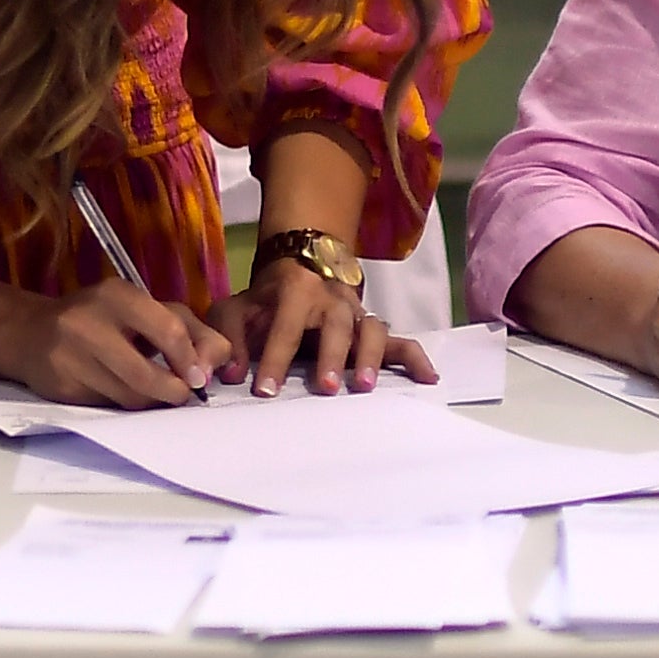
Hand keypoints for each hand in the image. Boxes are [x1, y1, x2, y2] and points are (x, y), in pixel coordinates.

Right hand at [20, 281, 231, 408]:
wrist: (31, 333)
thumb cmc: (102, 318)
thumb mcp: (145, 310)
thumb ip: (189, 331)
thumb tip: (213, 368)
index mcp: (117, 295)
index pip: (169, 330)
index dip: (191, 359)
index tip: (200, 377)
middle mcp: (88, 323)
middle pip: (147, 375)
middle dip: (174, 391)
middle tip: (183, 393)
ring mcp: (70, 357)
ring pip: (129, 397)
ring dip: (152, 401)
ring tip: (155, 392)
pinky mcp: (62, 387)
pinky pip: (109, 406)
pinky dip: (124, 404)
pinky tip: (120, 390)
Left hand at [220, 257, 431, 394]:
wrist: (297, 266)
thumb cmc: (265, 299)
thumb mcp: (235, 311)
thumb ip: (230, 340)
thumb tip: (230, 375)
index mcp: (295, 292)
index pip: (285, 327)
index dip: (275, 359)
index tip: (266, 391)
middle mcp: (332, 300)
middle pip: (337, 325)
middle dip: (332, 356)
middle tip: (325, 388)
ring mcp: (357, 315)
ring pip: (372, 329)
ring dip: (371, 357)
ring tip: (364, 387)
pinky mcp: (372, 330)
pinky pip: (400, 342)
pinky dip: (416, 359)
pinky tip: (428, 379)